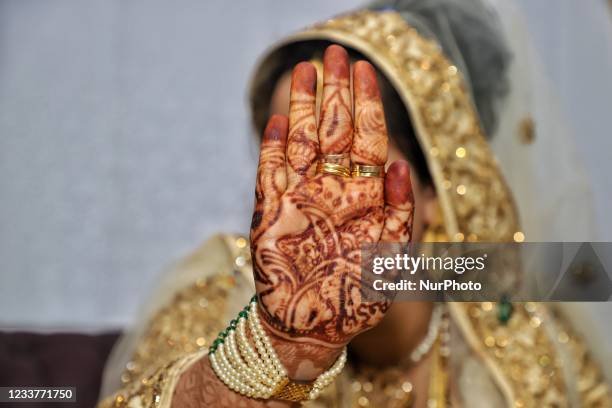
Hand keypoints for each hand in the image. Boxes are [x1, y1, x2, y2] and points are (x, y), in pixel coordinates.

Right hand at [250, 45, 413, 360]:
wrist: (312, 327)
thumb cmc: (356, 299)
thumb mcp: (392, 260)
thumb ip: (401, 215)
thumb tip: (403, 167)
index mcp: (365, 198)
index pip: (368, 140)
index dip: (367, 105)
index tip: (365, 70)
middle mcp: (333, 190)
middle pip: (335, 130)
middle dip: (337, 91)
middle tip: (334, 53)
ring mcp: (301, 198)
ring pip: (301, 141)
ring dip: (302, 106)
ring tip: (304, 70)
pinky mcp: (270, 213)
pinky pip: (270, 172)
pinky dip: (272, 147)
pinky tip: (277, 120)